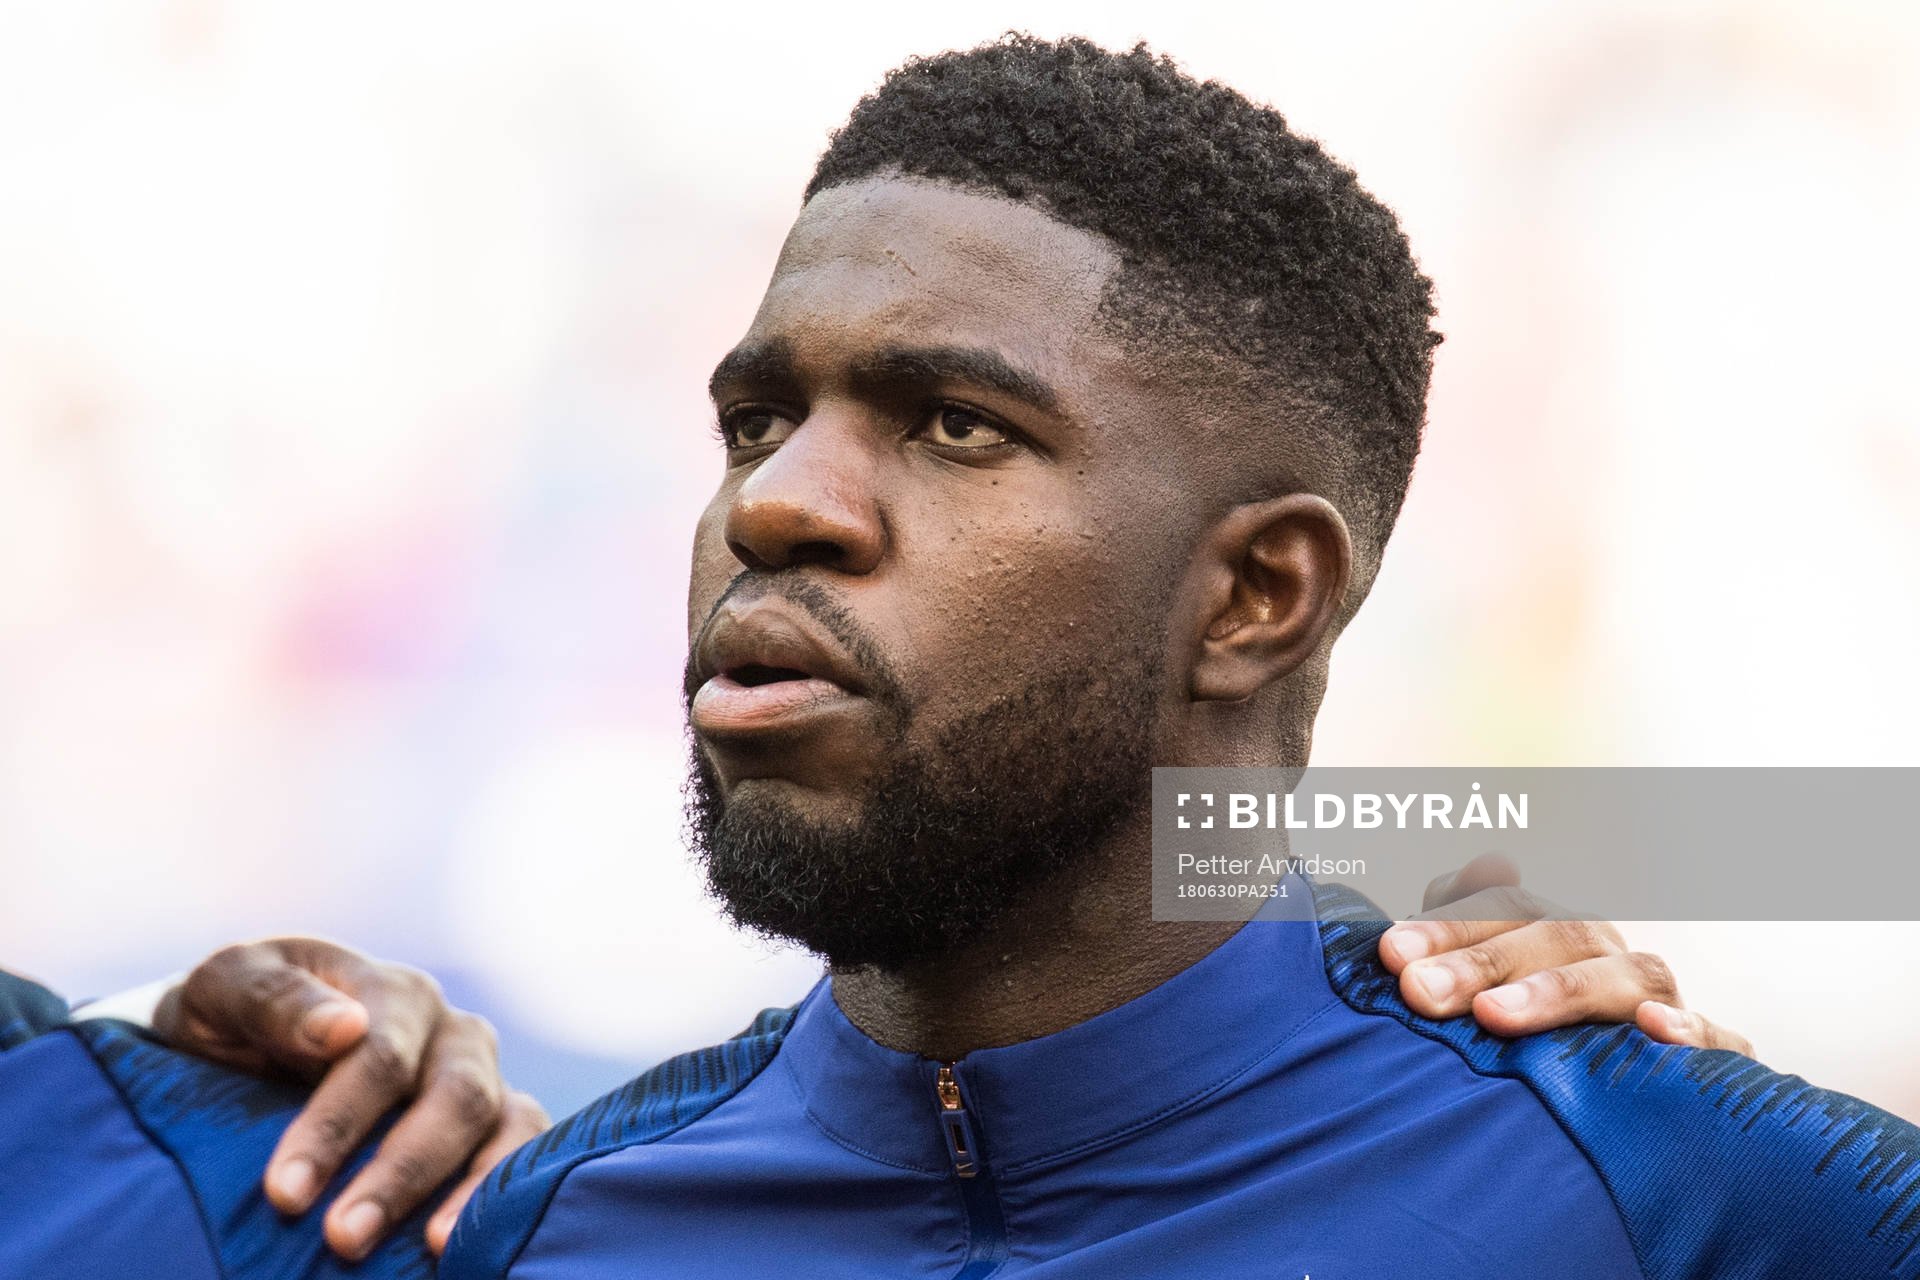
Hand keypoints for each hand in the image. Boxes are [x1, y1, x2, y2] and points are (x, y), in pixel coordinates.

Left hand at [152, 938, 550, 1258]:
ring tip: (430, 1248)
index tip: (285, 1192)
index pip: (381, 1055)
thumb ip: (272, 997)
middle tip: (343, 1238)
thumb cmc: (232, 1019)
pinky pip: (529, 1154)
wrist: (247, 1048)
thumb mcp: (226, 988)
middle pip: (456, 1095)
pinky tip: (468, 1244)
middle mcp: (452, 1033)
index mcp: (393, 993)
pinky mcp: (500, 1127)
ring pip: (504, 1124)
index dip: (337, 1124)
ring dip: (468, 1190)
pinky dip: (507, 1193)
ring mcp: (485, 1080)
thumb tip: (342, 1028)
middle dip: (402, 1171)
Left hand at [1376, 854, 1753, 1054]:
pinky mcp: (1714, 1058)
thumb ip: (1469, 914)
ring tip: (1494, 1014)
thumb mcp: (1485, 974)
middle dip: (1481, 963)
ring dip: (1560, 991)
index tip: (1392, 955)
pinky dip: (1695, 1032)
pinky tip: (1655, 1029)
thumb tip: (1497, 860)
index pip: (1503, 911)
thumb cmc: (1525, 1029)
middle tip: (1420, 991)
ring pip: (1625, 976)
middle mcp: (1607, 956)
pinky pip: (1721, 1040)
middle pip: (1554, 938)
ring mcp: (1659, 1002)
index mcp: (1554, 932)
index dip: (1448, 928)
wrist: (1614, 1091)